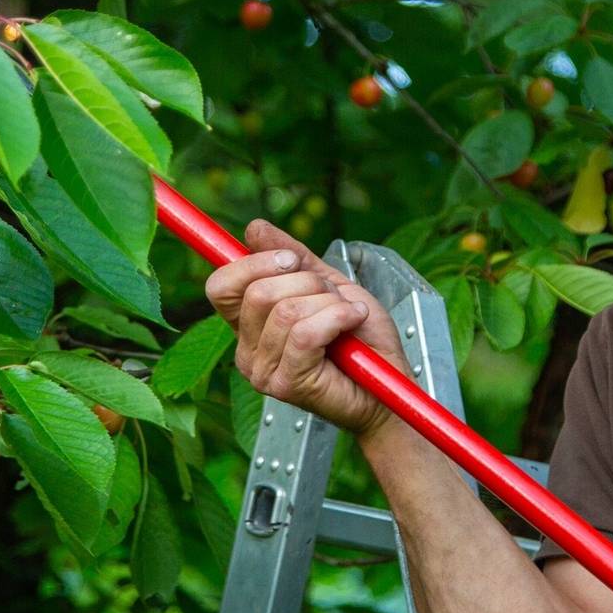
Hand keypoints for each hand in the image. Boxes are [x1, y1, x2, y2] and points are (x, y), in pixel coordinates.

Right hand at [201, 219, 408, 436]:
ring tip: (348, 315)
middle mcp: (247, 352)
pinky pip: (305, 333)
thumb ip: (292, 257)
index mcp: (249, 327)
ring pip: (286, 310)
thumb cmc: (363, 341)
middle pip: (257, 292)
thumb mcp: (328, 285)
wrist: (391, 385)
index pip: (221, 285)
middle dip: (308, 281)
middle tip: (333, 297)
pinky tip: (352, 322)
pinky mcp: (287, 385)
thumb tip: (254, 228)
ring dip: (329, 302)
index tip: (291, 259)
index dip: (254, 262)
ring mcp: (263, 372)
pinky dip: (338, 318)